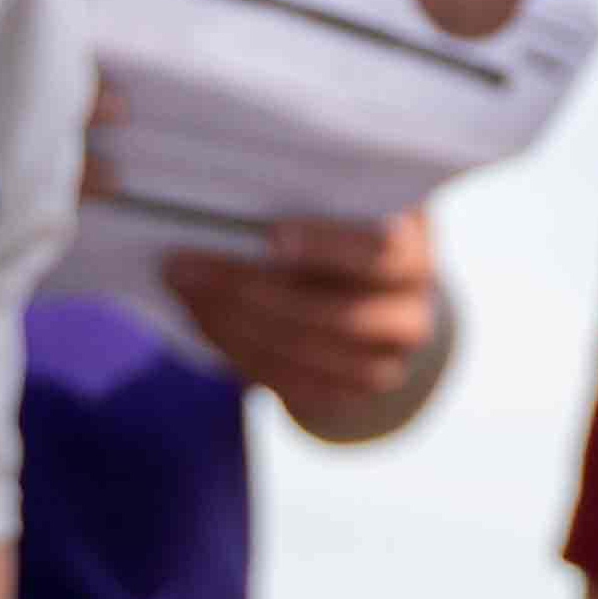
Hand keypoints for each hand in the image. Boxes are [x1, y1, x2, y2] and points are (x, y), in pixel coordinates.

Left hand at [159, 213, 450, 436]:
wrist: (377, 294)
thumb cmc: (346, 230)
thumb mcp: (346, 207)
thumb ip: (310, 202)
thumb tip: (229, 205)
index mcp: (414, 251)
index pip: (379, 251)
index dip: (327, 246)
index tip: (269, 236)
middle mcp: (412, 313)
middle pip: (333, 312)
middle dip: (249, 290)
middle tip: (183, 264)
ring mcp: (386, 364)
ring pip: (307, 354)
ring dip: (234, 325)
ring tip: (185, 290)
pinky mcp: (352, 395)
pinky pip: (293, 384)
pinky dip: (240, 352)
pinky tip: (204, 320)